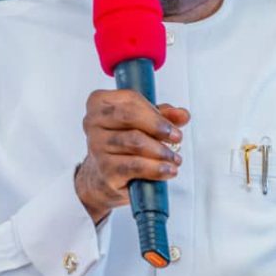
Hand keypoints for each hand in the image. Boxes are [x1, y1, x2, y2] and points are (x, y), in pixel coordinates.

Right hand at [75, 89, 189, 223]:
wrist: (103, 176)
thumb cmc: (122, 143)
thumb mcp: (142, 123)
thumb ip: (163, 115)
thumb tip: (182, 115)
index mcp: (100, 102)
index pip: (130, 98)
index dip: (154, 111)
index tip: (173, 124)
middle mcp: (93, 122)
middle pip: (129, 116)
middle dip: (158, 127)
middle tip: (176, 137)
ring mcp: (97, 146)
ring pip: (134, 142)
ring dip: (160, 151)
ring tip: (174, 157)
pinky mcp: (104, 169)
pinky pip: (134, 166)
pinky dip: (155, 168)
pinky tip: (166, 170)